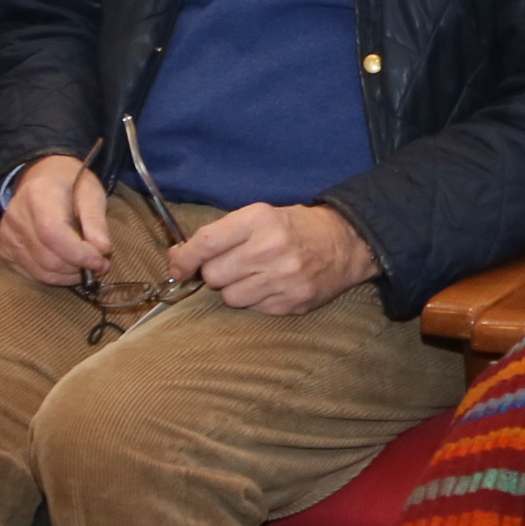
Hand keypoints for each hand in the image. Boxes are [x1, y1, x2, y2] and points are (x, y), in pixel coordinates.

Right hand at [0, 153, 112, 284]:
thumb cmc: (72, 185)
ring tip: (85, 265)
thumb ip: (96, 221)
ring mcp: (6, 235)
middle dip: (78, 268)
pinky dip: (54, 276)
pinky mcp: (4, 250)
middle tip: (99, 264)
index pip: (53, 233)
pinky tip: (67, 263)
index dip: (78, 254)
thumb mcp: (91, 193)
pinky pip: (31, 275)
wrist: (43, 178)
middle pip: (47, 258)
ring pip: (40, 272)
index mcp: (38, 195)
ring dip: (69, 275)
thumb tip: (102, 251)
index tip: (101, 262)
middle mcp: (15, 216)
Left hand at [171, 200, 376, 315]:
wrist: (346, 243)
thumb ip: (221, 234)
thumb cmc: (295, 227)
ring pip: (231, 298)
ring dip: (235, 289)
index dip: (185, 258)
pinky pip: (254, 309)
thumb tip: (178, 259)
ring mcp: (284, 279)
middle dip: (215, 274)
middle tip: (232, 266)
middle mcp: (271, 248)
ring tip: (254, 276)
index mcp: (259, 220)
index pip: (206, 243)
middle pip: (214, 276)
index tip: (178, 267)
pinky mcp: (293, 302)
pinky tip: (271, 285)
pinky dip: (256, 300)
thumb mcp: (261, 215)